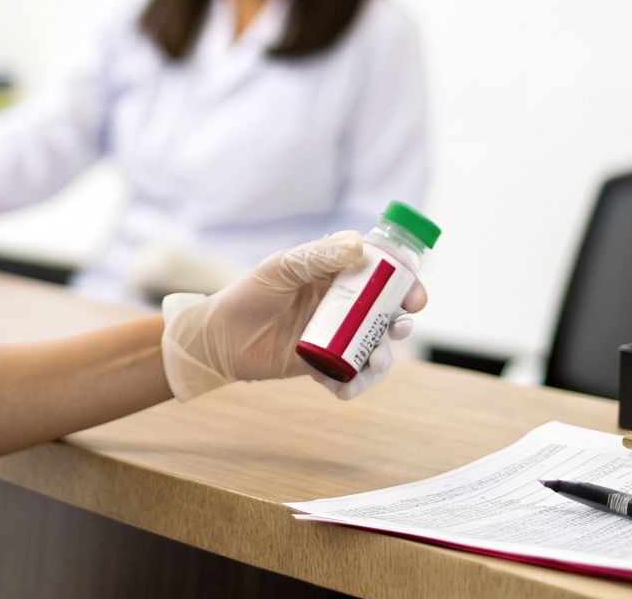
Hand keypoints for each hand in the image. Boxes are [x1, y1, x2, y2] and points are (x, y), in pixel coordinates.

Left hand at [159, 231, 427, 401]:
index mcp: (336, 273)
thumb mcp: (280, 269)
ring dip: (382, 357)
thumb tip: (360, 244)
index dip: (403, 277)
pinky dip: (353, 384)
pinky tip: (340, 388)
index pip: (380, 269)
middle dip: (402, 319)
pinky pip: (350, 375)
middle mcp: (342, 303)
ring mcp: (336, 335)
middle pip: (387, 310)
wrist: (218, 339)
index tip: (413, 289)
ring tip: (373, 362)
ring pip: (375, 345)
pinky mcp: (324, 364)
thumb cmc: (248, 295)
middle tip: (399, 327)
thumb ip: (317, 256)